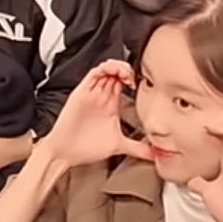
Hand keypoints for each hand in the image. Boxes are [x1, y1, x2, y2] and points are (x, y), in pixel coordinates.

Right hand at [39, 61, 153, 168]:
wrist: (65, 153)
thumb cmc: (87, 148)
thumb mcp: (119, 146)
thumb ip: (138, 148)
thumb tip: (157, 155)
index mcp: (110, 104)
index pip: (122, 82)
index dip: (134, 78)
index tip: (144, 85)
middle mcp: (101, 96)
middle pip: (115, 72)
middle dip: (128, 69)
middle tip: (136, 77)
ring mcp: (92, 93)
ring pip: (106, 69)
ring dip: (119, 66)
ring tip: (128, 74)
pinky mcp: (82, 92)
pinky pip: (94, 73)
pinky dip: (106, 69)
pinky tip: (115, 73)